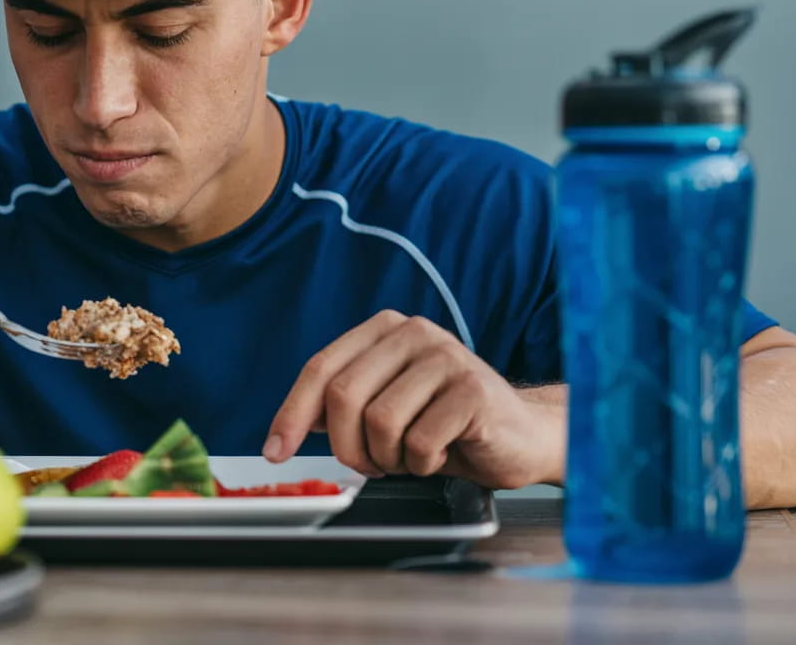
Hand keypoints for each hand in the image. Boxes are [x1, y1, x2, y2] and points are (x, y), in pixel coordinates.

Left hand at [263, 310, 561, 488]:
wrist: (520, 435)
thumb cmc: (447, 423)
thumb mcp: (386, 408)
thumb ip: (341, 406)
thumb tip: (286, 427)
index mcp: (385, 330)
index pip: (321, 368)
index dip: (291, 413)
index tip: (275, 451)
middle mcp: (414, 333)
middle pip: (344, 396)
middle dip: (346, 446)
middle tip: (368, 465)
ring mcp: (446, 357)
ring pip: (380, 421)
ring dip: (388, 458)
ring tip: (410, 457)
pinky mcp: (473, 390)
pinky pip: (420, 441)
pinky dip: (422, 463)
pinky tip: (440, 456)